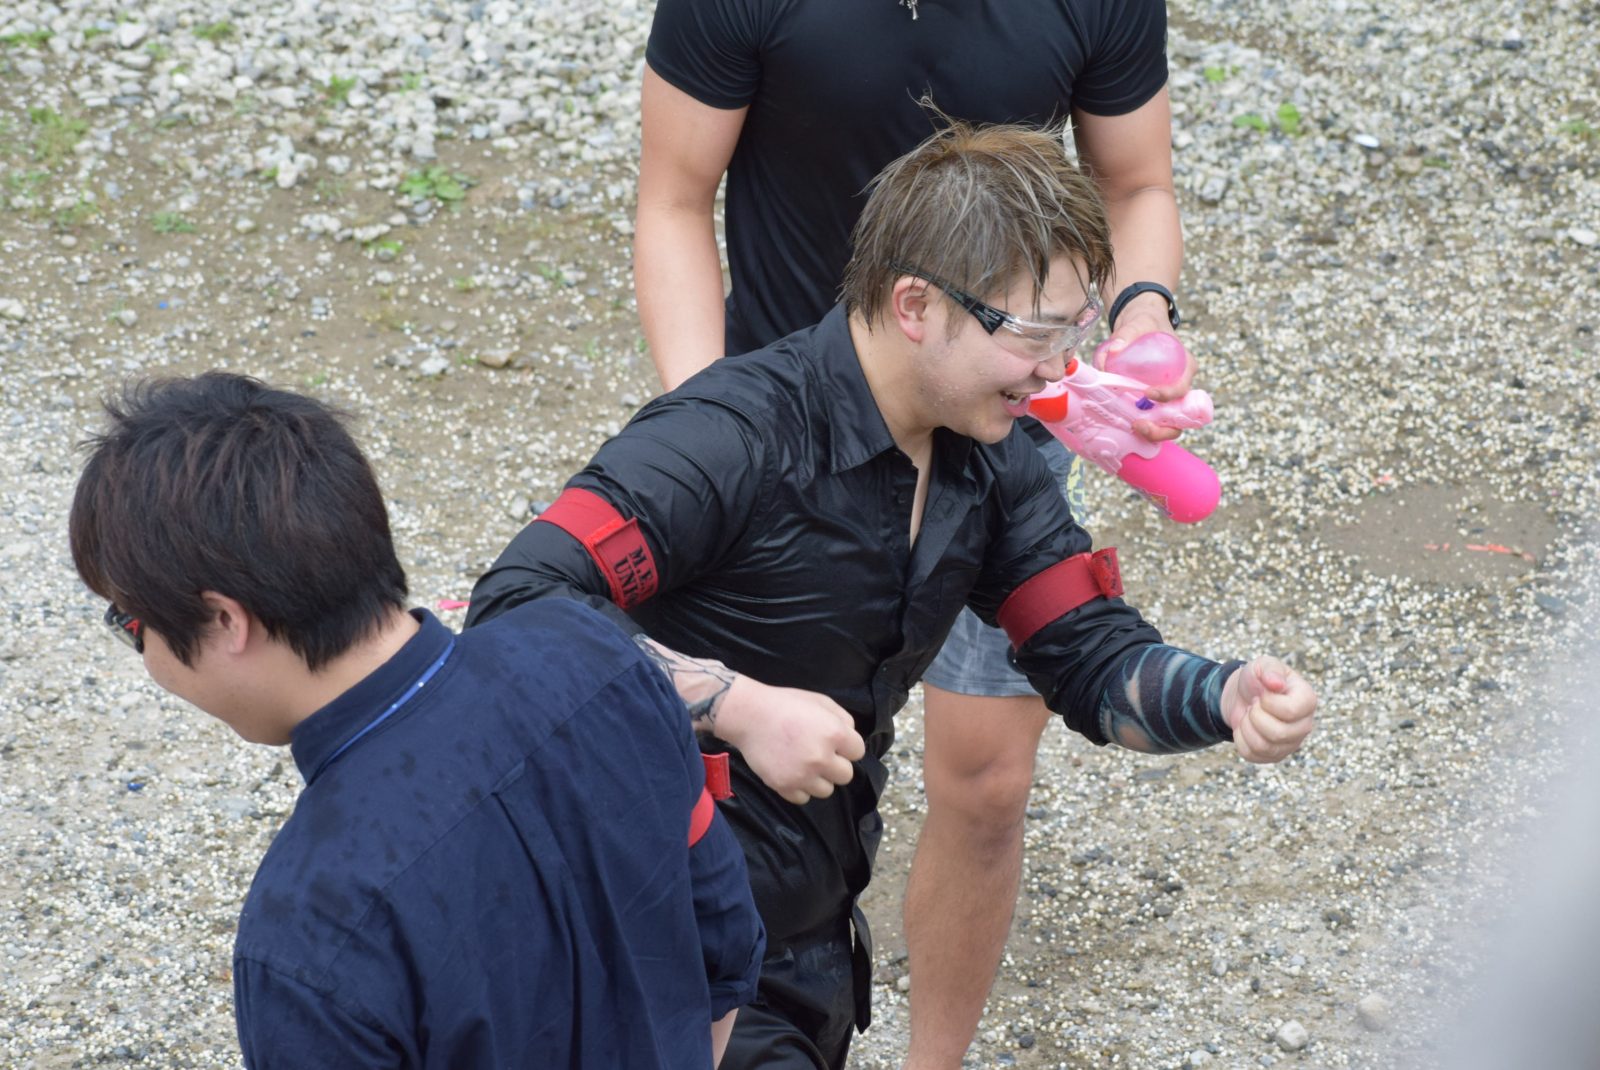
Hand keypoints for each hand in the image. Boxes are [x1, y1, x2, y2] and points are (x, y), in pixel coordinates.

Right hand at [714, 675, 865, 803]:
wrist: (749, 714)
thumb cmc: (786, 703)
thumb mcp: (820, 701)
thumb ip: (843, 719)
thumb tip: (851, 736)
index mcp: (834, 733)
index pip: (858, 752)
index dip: (847, 746)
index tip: (833, 742)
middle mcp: (821, 757)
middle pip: (846, 775)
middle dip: (835, 765)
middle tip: (819, 754)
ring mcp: (802, 775)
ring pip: (826, 790)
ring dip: (819, 779)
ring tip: (804, 765)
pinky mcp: (784, 786)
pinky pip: (803, 798)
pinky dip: (799, 788)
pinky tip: (792, 773)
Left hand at [1096, 294, 1195, 442]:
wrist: (1140, 326)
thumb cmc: (1144, 324)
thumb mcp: (1137, 324)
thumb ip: (1125, 334)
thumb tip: (1113, 351)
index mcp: (1185, 366)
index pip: (1183, 387)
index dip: (1169, 395)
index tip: (1148, 393)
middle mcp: (1181, 385)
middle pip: (1182, 416)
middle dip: (1163, 427)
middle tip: (1139, 424)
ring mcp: (1168, 398)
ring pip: (1169, 424)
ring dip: (1153, 433)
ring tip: (1133, 428)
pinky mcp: (1154, 405)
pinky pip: (1152, 421)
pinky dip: (1141, 428)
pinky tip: (1123, 428)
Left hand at [1220, 656, 1316, 762]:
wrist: (1243, 695)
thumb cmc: (1258, 679)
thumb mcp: (1262, 665)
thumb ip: (1270, 670)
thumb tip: (1276, 683)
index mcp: (1307, 701)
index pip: (1291, 711)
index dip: (1268, 702)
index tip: (1262, 693)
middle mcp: (1304, 725)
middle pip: (1278, 733)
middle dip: (1255, 715)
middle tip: (1253, 704)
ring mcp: (1291, 743)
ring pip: (1263, 746)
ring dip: (1246, 726)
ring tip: (1249, 714)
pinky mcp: (1275, 755)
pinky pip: (1252, 754)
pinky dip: (1240, 738)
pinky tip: (1245, 727)